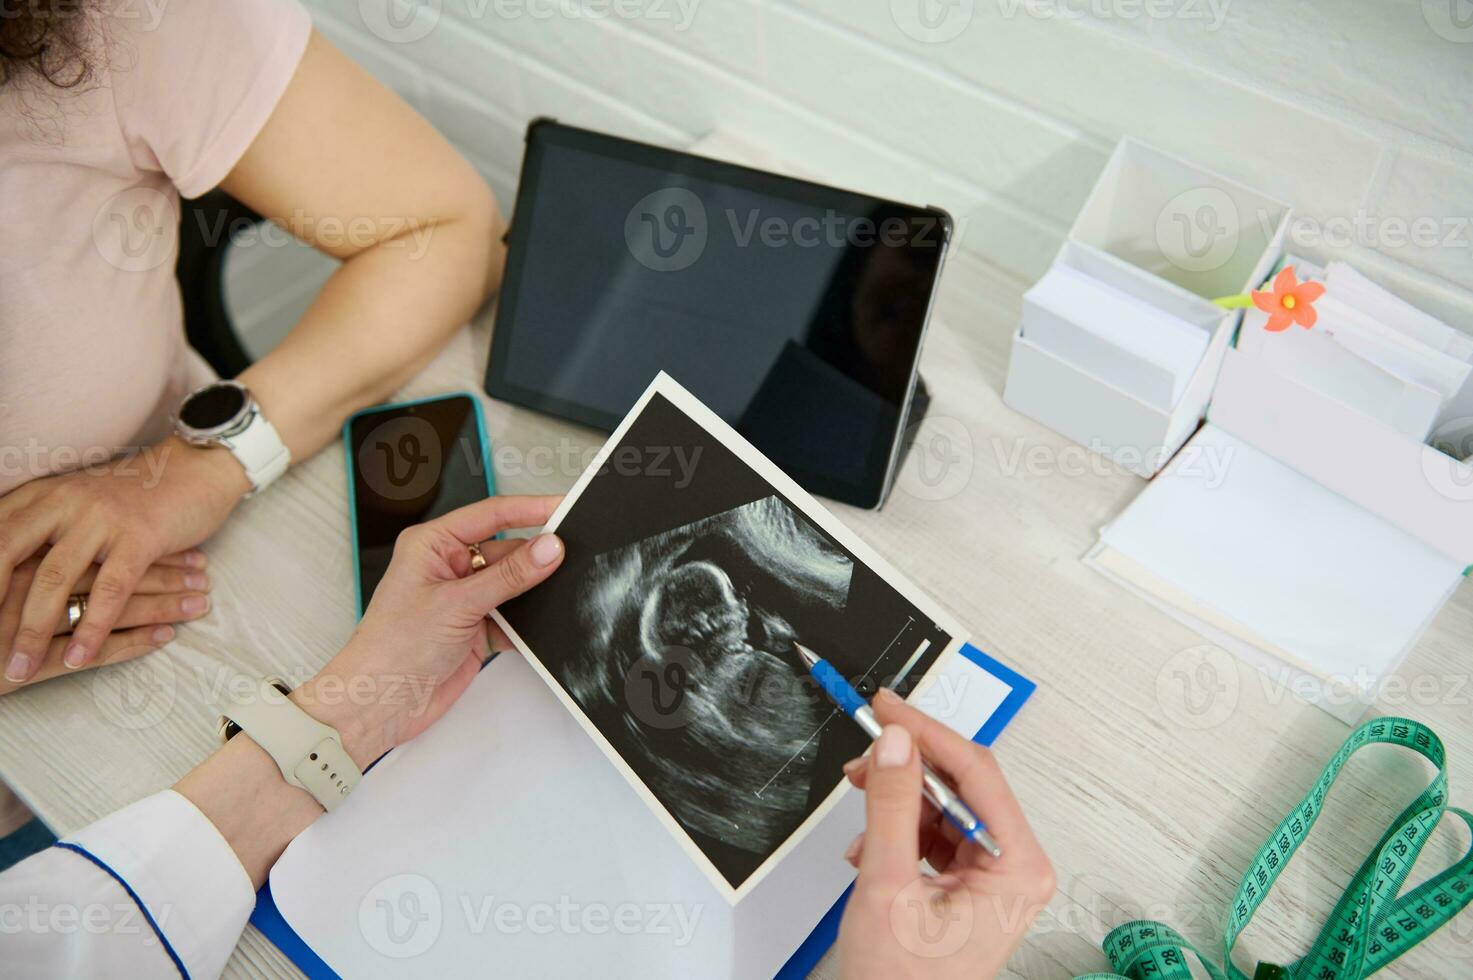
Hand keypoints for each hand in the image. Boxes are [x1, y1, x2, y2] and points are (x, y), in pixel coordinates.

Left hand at [0, 437, 247, 681]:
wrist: (196, 469)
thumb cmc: (135, 493)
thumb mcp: (75, 500)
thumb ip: (40, 528)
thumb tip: (9, 568)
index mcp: (42, 495)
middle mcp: (63, 501)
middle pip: (9, 557)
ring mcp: (101, 519)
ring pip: (55, 580)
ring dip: (33, 631)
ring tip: (18, 669)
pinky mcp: (139, 538)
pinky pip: (109, 591)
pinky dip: (92, 629)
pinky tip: (79, 658)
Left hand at [293, 494, 564, 767]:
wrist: (380, 703)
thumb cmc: (391, 648)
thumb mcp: (457, 604)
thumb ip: (509, 576)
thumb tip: (549, 549)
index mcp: (433, 544)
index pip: (491, 514)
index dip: (530, 508)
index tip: (564, 506)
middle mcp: (449, 567)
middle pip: (507, 550)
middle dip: (537, 556)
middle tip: (574, 553)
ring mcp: (463, 599)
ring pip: (513, 584)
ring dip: (534, 591)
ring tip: (562, 589)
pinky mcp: (475, 629)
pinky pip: (513, 616)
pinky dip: (528, 622)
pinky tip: (541, 626)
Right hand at [837, 690, 1053, 979]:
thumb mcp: (888, 886)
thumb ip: (892, 808)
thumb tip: (897, 744)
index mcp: (1016, 868)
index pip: (976, 773)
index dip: (928, 734)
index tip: (888, 709)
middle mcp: (1014, 867)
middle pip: (961, 784)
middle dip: (907, 768)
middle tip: (864, 753)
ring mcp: (992, 875)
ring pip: (944, 805)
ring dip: (897, 801)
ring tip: (859, 810)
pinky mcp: (969, 882)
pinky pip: (935, 831)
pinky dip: (897, 830)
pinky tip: (869, 846)